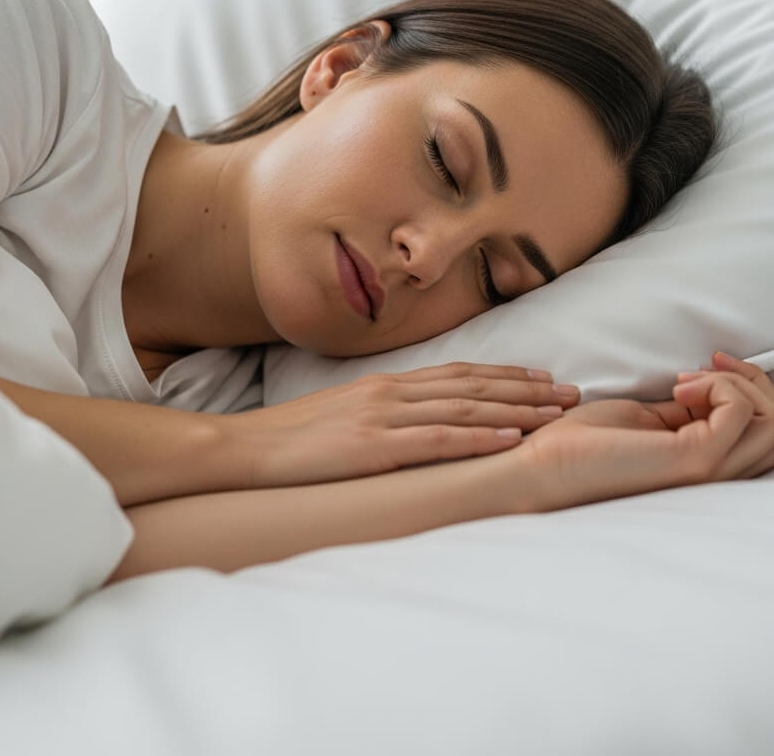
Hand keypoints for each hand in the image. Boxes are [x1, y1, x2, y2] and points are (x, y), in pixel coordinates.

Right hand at [234, 362, 580, 488]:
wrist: (250, 447)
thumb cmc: (294, 437)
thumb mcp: (343, 413)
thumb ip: (382, 410)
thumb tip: (416, 418)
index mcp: (385, 384)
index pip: (457, 372)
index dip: (504, 374)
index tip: (541, 376)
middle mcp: (391, 392)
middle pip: (472, 384)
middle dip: (526, 388)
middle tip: (571, 392)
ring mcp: (383, 416)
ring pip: (465, 406)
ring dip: (517, 409)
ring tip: (558, 413)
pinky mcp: (375, 446)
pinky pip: (437, 439)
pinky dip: (478, 436)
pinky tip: (510, 438)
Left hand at [520, 352, 773, 511]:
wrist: (541, 463)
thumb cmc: (579, 442)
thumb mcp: (640, 418)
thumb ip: (678, 411)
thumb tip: (701, 391)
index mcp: (703, 462)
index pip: (763, 428)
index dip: (747, 387)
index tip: (709, 362)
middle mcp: (715, 473)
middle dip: (752, 381)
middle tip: (710, 363)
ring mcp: (708, 470)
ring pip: (772, 422)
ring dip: (737, 383)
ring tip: (688, 379)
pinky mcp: (693, 460)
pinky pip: (740, 413)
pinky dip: (719, 387)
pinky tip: (679, 387)